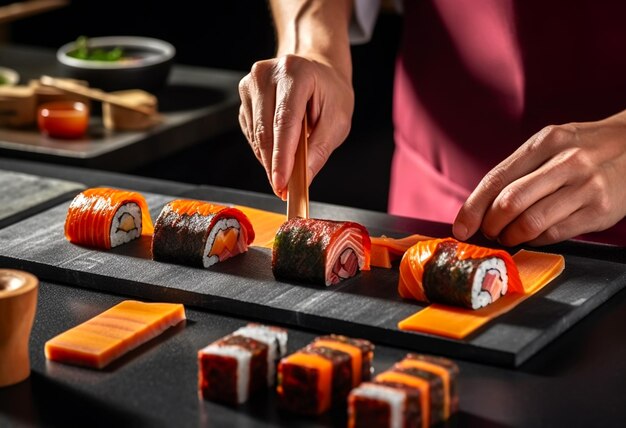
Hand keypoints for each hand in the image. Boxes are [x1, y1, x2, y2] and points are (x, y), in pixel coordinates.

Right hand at [238, 54, 353, 198]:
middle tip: (284, 189)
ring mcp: (251, 84)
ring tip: (288, 167)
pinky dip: (264, 149)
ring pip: (255, 135)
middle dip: (274, 166)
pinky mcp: (244, 96)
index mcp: (295, 73)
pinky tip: (279, 147)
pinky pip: (251, 133)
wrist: (317, 71)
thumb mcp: (337, 120)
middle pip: (265, 131)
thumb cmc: (329, 93)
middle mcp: (267, 74)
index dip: (281, 157)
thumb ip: (319, 149)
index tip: (281, 183)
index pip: (284, 122)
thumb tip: (302, 178)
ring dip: (269, 159)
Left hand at [453, 111, 625, 245]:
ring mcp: (586, 187)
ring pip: (530, 223)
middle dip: (490, 225)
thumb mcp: (552, 144)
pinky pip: (554, 234)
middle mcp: (567, 162)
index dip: (473, 207)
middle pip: (509, 203)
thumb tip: (481, 205)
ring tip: (509, 235)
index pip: (496, 179)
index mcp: (546, 142)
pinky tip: (533, 235)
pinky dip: (535, 240)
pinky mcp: (600, 211)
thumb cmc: (585, 148)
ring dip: (511, 236)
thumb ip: (520, 169)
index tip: (461, 226)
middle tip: (488, 232)